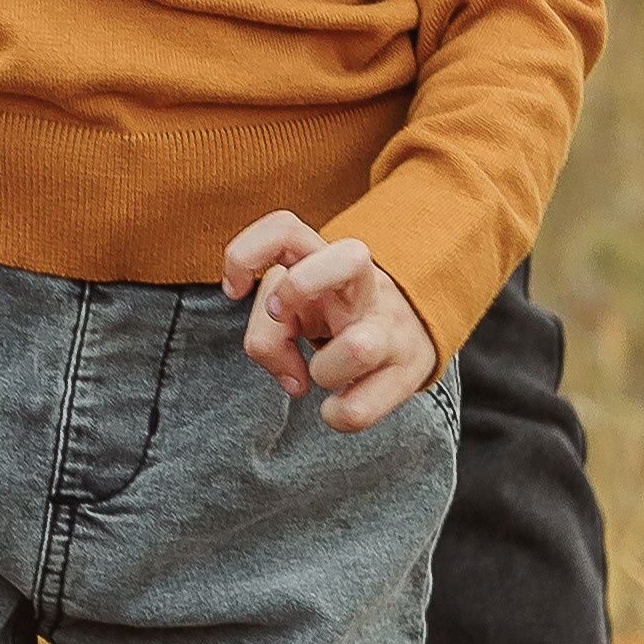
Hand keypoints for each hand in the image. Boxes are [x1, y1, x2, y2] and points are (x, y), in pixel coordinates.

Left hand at [221, 211, 437, 431]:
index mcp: (327, 261)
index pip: (287, 228)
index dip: (247, 254)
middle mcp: (366, 287)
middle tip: (283, 317)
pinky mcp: (408, 373)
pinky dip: (336, 416)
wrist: (409, 340)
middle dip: (299, 288)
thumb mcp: (299, 311)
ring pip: (359, 348)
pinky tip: (336, 406)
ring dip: (323, 371)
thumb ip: (273, 331)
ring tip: (320, 375)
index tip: (234, 290)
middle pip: (350, 256)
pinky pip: (358, 410)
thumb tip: (290, 374)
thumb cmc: (338, 319)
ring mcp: (391, 329)